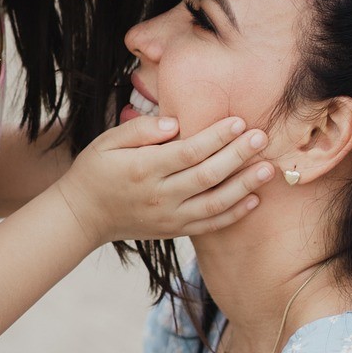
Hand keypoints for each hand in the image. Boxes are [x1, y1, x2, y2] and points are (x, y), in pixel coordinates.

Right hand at [56, 114, 271, 245]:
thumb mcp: (108, 141)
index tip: (238, 121)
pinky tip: (254, 199)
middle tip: (262, 137)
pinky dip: (234, 214)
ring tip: (268, 169)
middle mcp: (159, 196)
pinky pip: (210, 225)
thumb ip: (140, 130)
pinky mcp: (174, 230)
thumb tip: (175, 123)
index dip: (215, 137)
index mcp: (143, 169)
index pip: (187, 152)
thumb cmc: (96, 170)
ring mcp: (169, 217)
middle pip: (207, 175)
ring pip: (214, 203)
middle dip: (238, 155)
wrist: (83, 215)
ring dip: (245, 186)